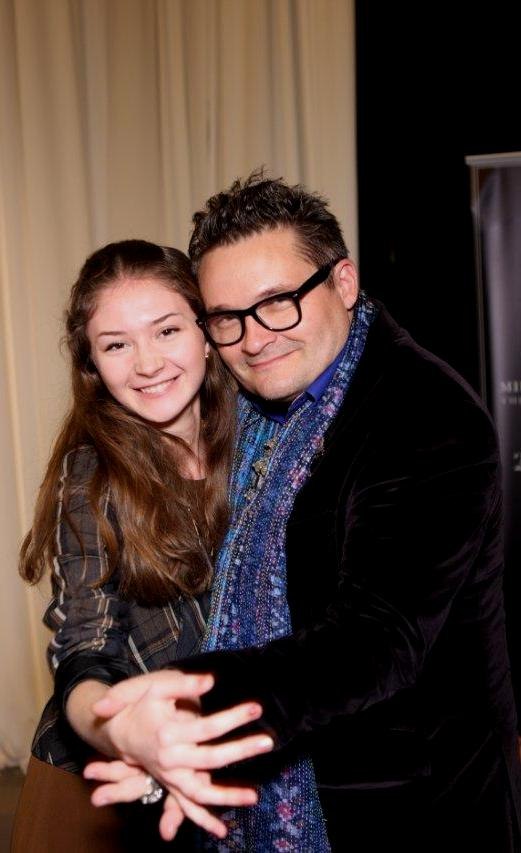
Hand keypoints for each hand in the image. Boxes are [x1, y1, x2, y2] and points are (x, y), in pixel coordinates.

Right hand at [89, 670, 273, 838]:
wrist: (118, 729)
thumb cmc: (142, 705)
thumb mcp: (159, 688)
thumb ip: (185, 684)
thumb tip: (211, 681)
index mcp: (168, 733)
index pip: (208, 727)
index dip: (233, 718)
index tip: (256, 709)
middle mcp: (169, 759)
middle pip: (211, 758)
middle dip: (241, 751)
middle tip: (268, 742)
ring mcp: (170, 776)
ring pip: (199, 792)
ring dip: (226, 796)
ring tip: (253, 797)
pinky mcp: (171, 783)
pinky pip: (187, 806)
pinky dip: (202, 819)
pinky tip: (221, 831)